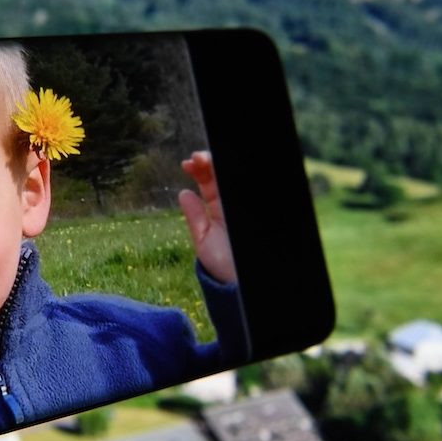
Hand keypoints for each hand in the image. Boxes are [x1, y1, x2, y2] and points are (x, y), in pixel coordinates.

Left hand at [178, 150, 236, 283]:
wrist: (242, 282)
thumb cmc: (223, 265)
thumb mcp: (204, 241)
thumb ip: (195, 218)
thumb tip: (183, 192)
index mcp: (218, 209)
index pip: (209, 182)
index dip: (198, 170)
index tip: (187, 164)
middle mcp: (230, 204)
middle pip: (221, 174)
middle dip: (208, 161)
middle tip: (197, 158)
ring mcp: (241, 207)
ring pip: (233, 178)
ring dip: (218, 164)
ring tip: (205, 159)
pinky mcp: (258, 209)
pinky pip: (248, 187)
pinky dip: (236, 174)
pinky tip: (221, 166)